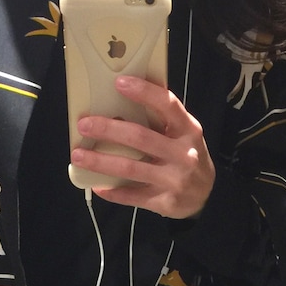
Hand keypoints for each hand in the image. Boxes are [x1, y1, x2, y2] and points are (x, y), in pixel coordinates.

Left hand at [72, 76, 215, 218]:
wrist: (207, 197)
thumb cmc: (188, 157)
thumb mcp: (185, 135)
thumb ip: (163, 121)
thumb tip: (122, 101)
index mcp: (188, 130)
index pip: (167, 105)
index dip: (144, 92)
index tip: (119, 83)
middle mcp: (184, 154)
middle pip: (140, 137)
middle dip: (108, 129)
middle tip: (84, 125)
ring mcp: (174, 180)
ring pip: (130, 168)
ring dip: (100, 162)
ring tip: (78, 156)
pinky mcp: (165, 202)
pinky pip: (132, 196)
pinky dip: (112, 191)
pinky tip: (96, 185)